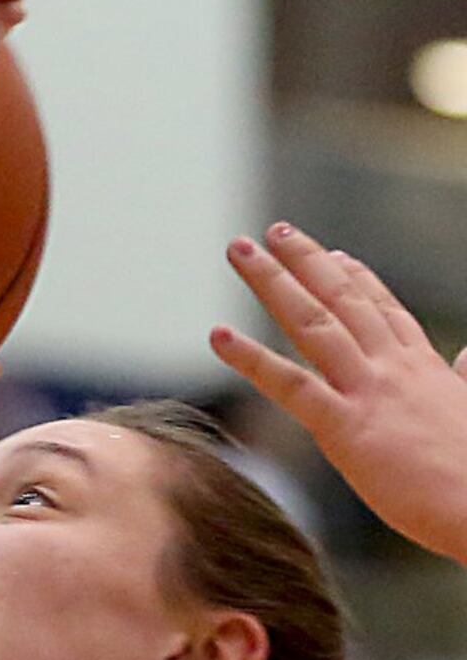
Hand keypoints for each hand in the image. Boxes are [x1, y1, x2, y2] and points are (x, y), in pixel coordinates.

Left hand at [214, 223, 466, 562]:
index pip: (384, 310)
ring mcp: (368, 391)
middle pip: (343, 299)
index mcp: (424, 367)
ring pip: (312, 322)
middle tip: (274, 232)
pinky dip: (250, 358)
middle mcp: (393, 367)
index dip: (357, 279)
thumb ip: (464, 379)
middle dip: (307, 261)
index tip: (336, 253)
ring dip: (273, 282)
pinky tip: (218, 335)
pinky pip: (289, 385)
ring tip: (239, 250)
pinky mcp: (345, 427)